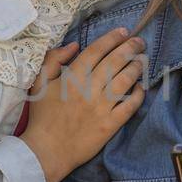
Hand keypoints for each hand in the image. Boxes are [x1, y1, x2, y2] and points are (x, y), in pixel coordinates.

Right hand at [21, 27, 145, 181]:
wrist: (46, 150)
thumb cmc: (42, 116)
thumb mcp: (39, 83)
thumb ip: (53, 60)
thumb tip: (73, 46)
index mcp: (72, 77)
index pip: (96, 51)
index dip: (112, 38)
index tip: (123, 31)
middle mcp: (89, 89)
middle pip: (114, 62)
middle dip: (130, 48)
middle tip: (139, 41)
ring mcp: (101, 107)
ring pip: (124, 81)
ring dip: (136, 68)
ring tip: (142, 61)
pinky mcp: (109, 125)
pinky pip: (128, 107)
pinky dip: (137, 96)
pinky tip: (141, 88)